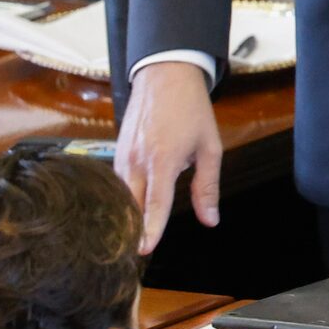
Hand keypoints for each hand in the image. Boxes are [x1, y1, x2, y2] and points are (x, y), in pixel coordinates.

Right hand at [115, 60, 222, 253]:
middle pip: (132, 204)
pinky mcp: (118, 150)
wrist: (165, 75)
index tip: (144, 249)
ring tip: (131, 239)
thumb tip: (210, 220)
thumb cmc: (191, 110)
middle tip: (136, 253)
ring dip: (127, 215)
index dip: (150, 228)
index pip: (156, 202)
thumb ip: (207, 187)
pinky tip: (129, 212)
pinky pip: (119, 181)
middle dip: (133, 229)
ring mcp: (124, 154)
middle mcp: (138, 158)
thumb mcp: (210, 148)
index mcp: (164, 158)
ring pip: (122, 194)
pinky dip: (123, 197)